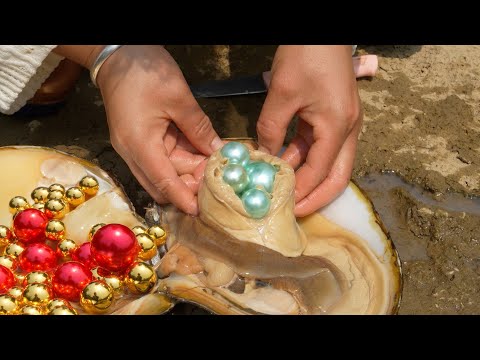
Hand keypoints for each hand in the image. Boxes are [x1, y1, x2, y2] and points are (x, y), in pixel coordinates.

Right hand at [95, 45, 222, 214]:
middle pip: (163, 183)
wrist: (118, 54)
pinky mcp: (140, 140)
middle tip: (219, 178)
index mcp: (139, 145)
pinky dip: (183, 158)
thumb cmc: (146, 72)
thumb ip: (200, 129)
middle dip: (190, 184)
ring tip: (216, 164)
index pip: (163, 183)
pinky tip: (203, 153)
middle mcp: (133, 153)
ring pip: (165, 172)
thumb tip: (219, 152)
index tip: (202, 212)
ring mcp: (135, 147)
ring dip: (189, 171)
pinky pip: (163, 157)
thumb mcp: (179, 98)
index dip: (184, 199)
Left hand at [257, 45, 361, 216]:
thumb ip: (271, 128)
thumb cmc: (306, 55)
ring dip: (307, 177)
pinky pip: (320, 146)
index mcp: (338, 126)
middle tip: (292, 211)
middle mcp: (347, 130)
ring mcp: (342, 123)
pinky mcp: (332, 116)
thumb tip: (263, 155)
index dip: (302, 193)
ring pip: (328, 162)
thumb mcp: (282, 93)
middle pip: (337, 176)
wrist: (322, 30)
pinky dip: (303, 158)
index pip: (320, 172)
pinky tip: (283, 164)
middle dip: (316, 197)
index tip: (283, 208)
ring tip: (282, 191)